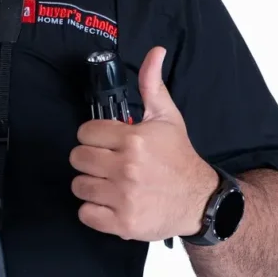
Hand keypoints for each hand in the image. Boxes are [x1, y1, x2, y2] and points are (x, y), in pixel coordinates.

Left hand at [69, 46, 219, 241]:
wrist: (200, 200)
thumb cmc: (179, 159)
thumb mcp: (167, 118)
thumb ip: (152, 85)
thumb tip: (154, 52)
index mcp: (134, 140)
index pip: (85, 132)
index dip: (94, 136)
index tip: (106, 143)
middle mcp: (127, 168)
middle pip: (78, 158)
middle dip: (90, 160)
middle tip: (107, 163)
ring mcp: (123, 197)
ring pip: (79, 186)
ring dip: (91, 185)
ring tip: (110, 183)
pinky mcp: (122, 223)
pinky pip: (86, 214)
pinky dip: (94, 211)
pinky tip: (111, 202)